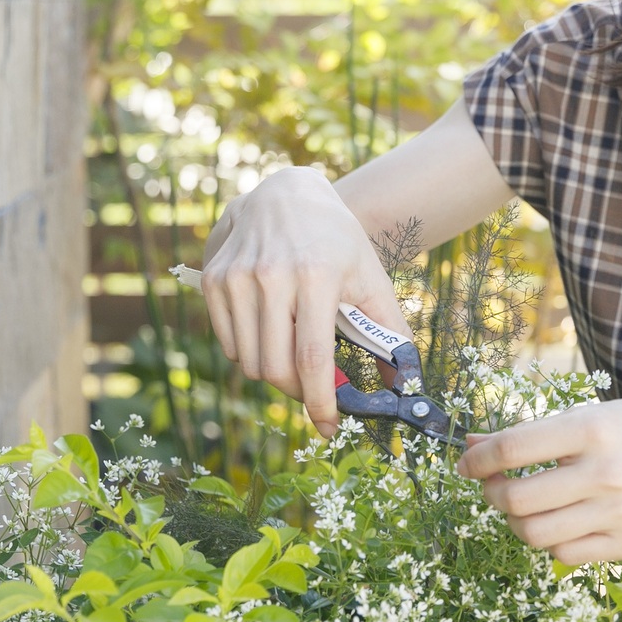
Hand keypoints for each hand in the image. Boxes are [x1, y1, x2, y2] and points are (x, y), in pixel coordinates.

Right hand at [199, 167, 410, 437]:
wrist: (287, 194)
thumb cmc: (336, 240)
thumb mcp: (370, 277)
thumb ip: (391, 332)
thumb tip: (406, 387)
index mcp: (316, 275)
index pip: (312, 357)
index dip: (320, 401)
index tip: (328, 428)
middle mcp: (271, 275)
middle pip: (276, 368)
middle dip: (298, 392)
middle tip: (316, 389)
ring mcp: (237, 277)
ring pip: (250, 362)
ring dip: (275, 373)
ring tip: (295, 351)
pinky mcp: (214, 280)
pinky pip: (229, 345)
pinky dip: (251, 353)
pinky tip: (271, 330)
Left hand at [455, 397, 621, 564]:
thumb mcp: (596, 414)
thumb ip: (536, 430)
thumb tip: (474, 441)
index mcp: (594, 429)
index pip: (513, 448)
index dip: (477, 458)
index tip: (466, 461)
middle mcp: (605, 472)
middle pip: (516, 498)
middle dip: (491, 492)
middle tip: (493, 484)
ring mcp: (619, 513)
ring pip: (533, 533)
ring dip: (513, 521)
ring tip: (520, 507)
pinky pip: (564, 555)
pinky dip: (547, 541)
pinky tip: (555, 522)